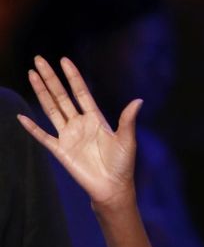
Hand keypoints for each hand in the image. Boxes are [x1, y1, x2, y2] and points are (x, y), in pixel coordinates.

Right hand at [17, 56, 141, 206]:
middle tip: (39, 59)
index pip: (81, 92)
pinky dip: (32, 127)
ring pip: (51, 109)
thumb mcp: (127, 140)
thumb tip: (139, 100)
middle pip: (61, 96)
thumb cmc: (123, 164)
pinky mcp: (60, 150)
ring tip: (31, 74)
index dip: (73, 77)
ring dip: (41, 92)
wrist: (112, 187)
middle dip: (51, 78)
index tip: (64, 60)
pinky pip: (43, 136)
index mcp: (96, 119)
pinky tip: (21, 116)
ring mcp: (68, 135)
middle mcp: (79, 123)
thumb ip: (127, 120)